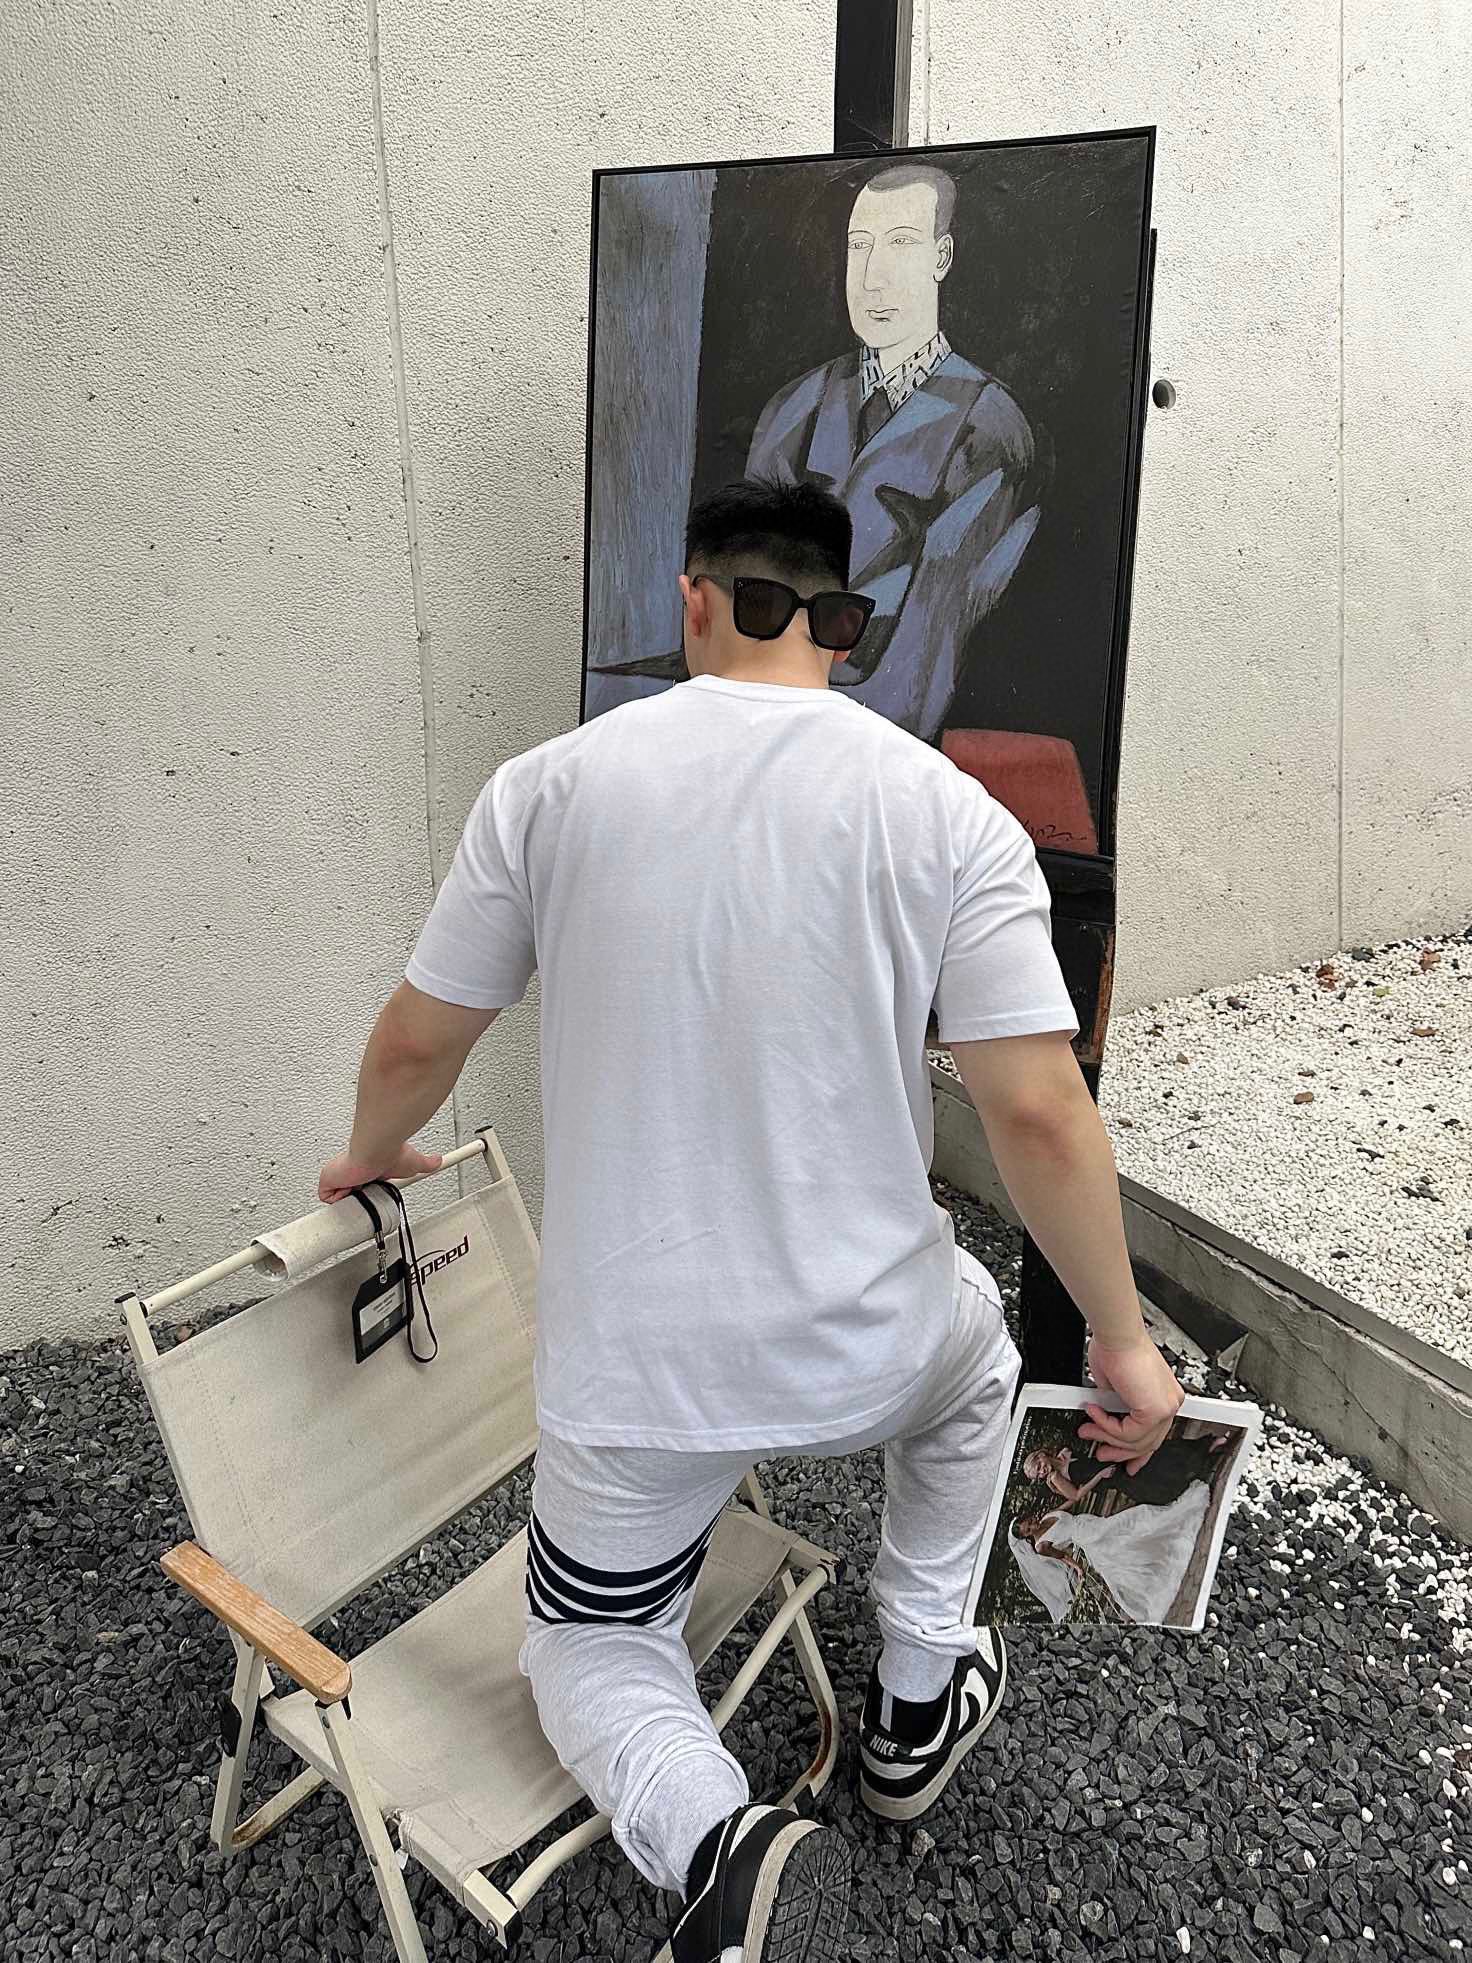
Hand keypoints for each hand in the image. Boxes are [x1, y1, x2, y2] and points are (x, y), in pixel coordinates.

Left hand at [317, 1141, 443, 1205]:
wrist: (376, 1149)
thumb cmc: (391, 1153)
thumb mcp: (414, 1162)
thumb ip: (427, 1163)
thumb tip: (439, 1160)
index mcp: (367, 1168)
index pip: (363, 1184)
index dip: (368, 1193)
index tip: (374, 1198)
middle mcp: (352, 1171)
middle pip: (349, 1193)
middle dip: (359, 1199)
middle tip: (370, 1201)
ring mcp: (339, 1175)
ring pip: (338, 1198)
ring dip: (350, 1201)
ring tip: (362, 1197)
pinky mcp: (328, 1180)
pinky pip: (327, 1197)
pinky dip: (337, 1200)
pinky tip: (350, 1193)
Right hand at [1079, 1334, 1184, 1473]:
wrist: (1117, 1335)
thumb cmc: (1117, 1349)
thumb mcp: (1116, 1387)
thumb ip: (1117, 1408)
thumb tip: (1106, 1422)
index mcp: (1165, 1396)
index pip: (1154, 1433)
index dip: (1136, 1450)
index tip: (1121, 1456)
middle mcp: (1170, 1402)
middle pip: (1147, 1442)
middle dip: (1119, 1450)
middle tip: (1102, 1452)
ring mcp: (1165, 1407)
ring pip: (1136, 1441)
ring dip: (1106, 1436)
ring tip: (1088, 1428)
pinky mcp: (1155, 1410)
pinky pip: (1128, 1432)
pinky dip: (1106, 1427)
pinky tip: (1094, 1414)